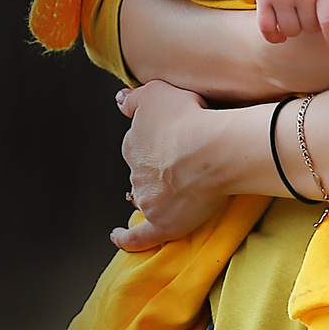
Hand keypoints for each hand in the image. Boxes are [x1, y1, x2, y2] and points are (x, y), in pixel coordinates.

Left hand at [112, 79, 235, 250]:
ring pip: (146, 197)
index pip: (139, 145)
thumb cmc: (190, 118)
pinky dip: (126, 238)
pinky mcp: (162, 223)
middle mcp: (136, 172)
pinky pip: (138, 236)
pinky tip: (118, 236)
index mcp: (134, 143)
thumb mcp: (156, 91)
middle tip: (182, 162)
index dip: (155, 143)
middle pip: (144, 171)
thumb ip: (134, 98)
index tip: (170, 140)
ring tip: (178, 189)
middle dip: (158, 168)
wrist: (210, 150)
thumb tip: (120, 102)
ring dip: (155, 194)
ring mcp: (148, 199)